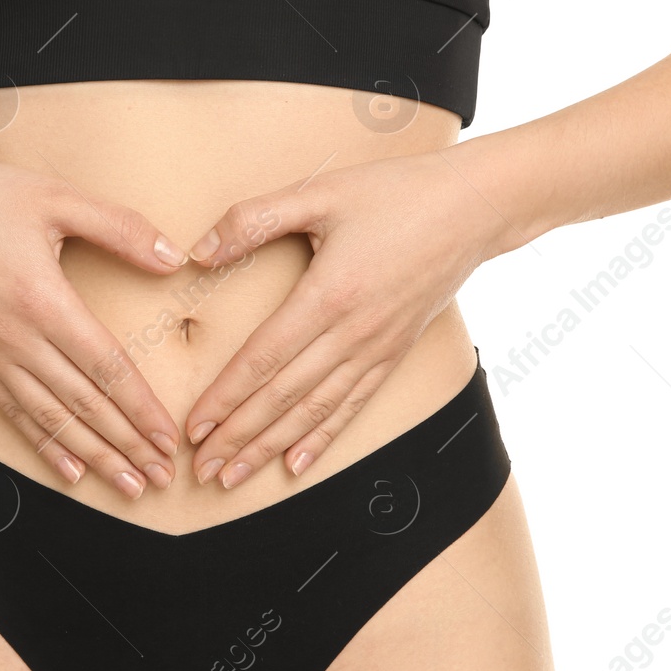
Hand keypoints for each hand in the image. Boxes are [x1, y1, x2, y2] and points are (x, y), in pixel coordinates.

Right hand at [0, 148, 189, 497]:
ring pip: (52, 420)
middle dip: (128, 445)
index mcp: (43, 300)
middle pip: (84, 405)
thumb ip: (118, 227)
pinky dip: (45, 446)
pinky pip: (13, 413)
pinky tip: (70, 472)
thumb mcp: (54, 198)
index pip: (105, 367)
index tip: (169, 438)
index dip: (140, 407)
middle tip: (163, 478)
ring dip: (95, 457)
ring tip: (130, 486)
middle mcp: (17, 339)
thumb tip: (173, 257)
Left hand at [181, 147, 512, 487]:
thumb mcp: (320, 193)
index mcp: (329, 295)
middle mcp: (353, 333)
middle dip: (239, 437)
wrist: (475, 207)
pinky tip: (297, 464)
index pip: (264, 358)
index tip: (195, 427)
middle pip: (284, 397)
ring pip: (316, 411)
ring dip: (270, 448)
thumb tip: (199, 251)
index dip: (227, 397)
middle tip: (202, 469)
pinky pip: (353, 405)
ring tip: (235, 478)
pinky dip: (322, 438)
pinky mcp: (394, 353)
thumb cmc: (396, 193)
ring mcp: (377, 348)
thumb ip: (255, 219)